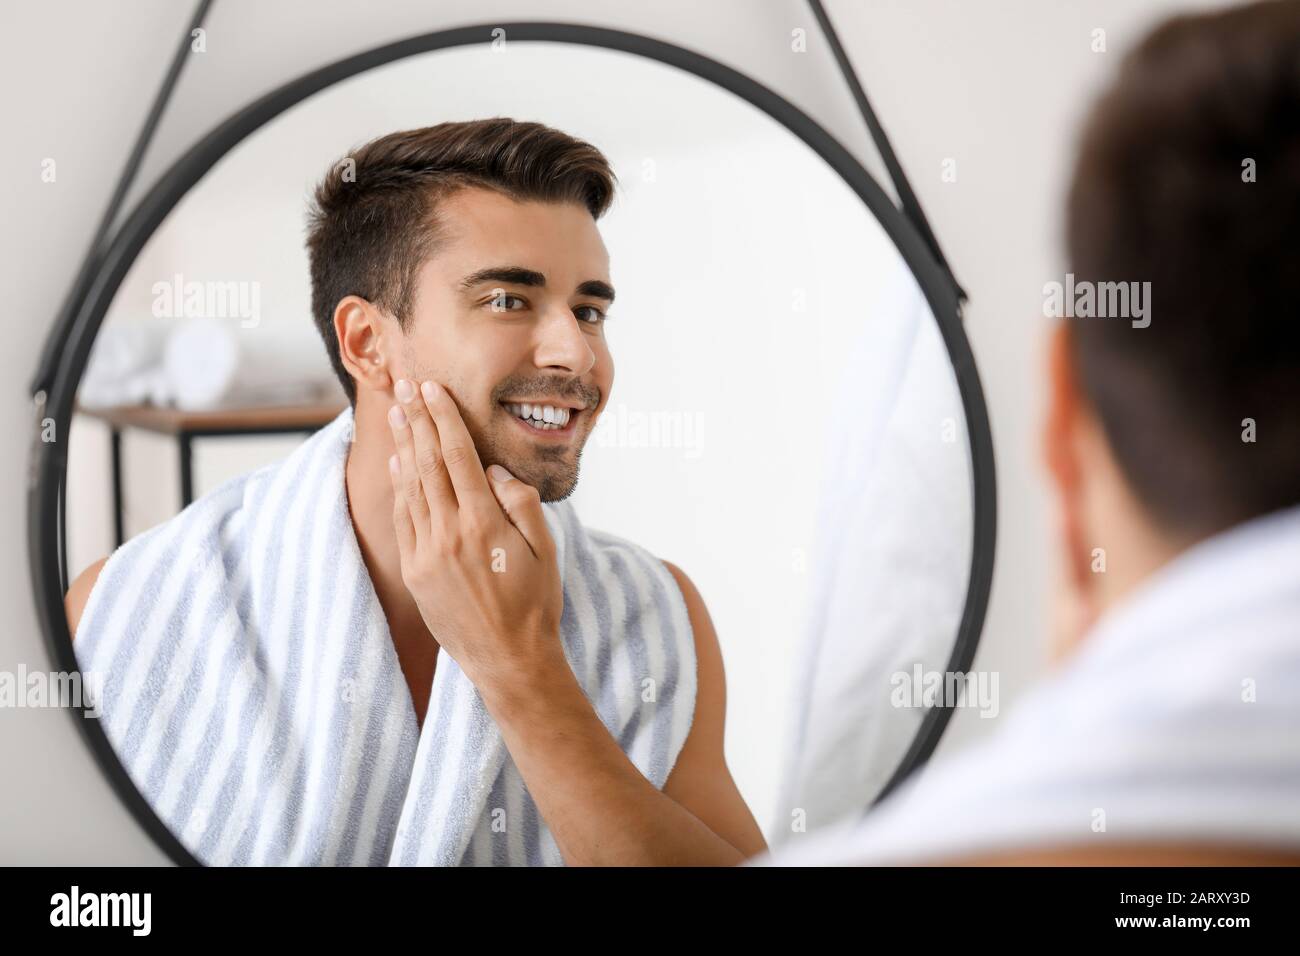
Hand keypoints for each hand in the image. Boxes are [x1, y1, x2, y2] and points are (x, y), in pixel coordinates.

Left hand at [386, 378, 564, 689]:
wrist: (508, 660)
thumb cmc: (535, 604)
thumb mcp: (545, 550)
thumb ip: (522, 504)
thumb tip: (495, 471)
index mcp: (483, 524)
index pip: (457, 456)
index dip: (443, 418)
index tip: (432, 388)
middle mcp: (448, 534)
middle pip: (427, 462)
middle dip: (416, 419)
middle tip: (404, 385)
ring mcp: (426, 553)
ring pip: (410, 486)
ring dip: (403, 445)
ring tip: (397, 413)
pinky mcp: (415, 571)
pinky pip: (403, 518)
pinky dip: (399, 486)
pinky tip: (398, 463)